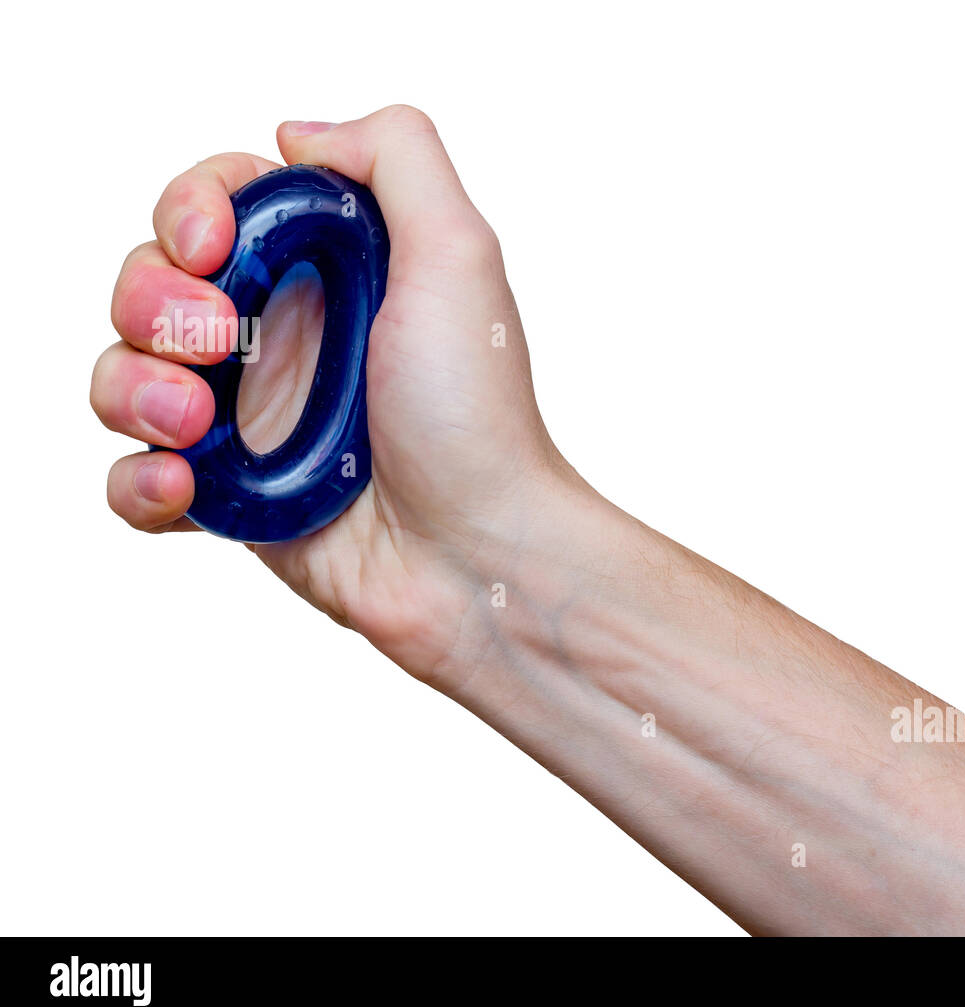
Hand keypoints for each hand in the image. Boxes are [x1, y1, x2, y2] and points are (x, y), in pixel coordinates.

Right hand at [91, 105, 573, 681]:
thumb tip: (298, 137)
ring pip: (127, 375)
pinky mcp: (231, 498)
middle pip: (151, 284)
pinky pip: (137, 477)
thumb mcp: (459, 254)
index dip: (189, 210)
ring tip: (195, 424)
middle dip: (153, 302)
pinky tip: (185, 488)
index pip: (215, 206)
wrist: (479, 553)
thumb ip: (395, 157)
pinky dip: (140, 480)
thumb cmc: (477, 415)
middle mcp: (282, 339)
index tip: (212, 247)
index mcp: (326, 275)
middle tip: (212, 343)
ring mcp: (251, 420)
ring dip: (135, 389)